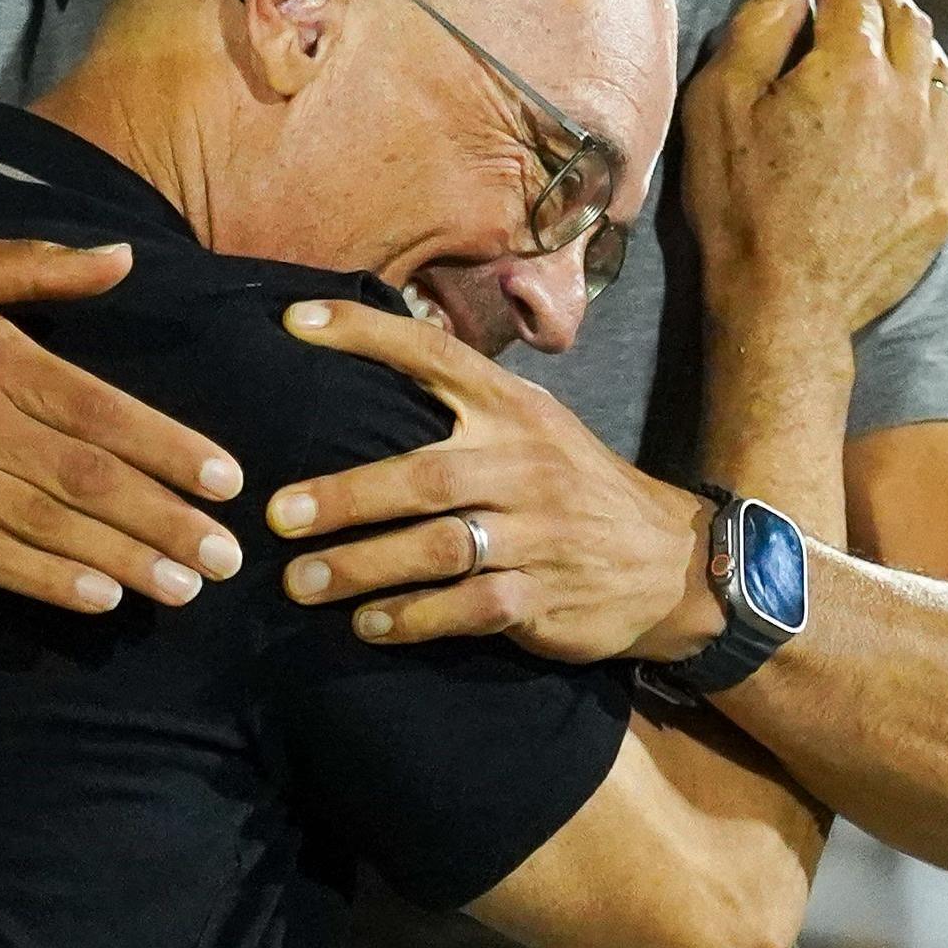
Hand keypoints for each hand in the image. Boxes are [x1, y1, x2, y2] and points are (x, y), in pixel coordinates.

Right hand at [0, 231, 246, 612]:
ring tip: (185, 587)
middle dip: (166, 521)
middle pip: (88, 478)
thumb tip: (123, 259)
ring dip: (124, 560)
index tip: (226, 481)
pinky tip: (99, 600)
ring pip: (48, 526)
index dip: (168, 448)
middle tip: (228, 556)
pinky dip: (47, 582)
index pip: (100, 407)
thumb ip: (39, 265)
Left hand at [266, 298, 723, 662]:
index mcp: (515, 409)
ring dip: (362, 568)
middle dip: (345, 497)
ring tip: (300, 582)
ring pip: (438, 549)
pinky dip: (412, 619)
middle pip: (423, 476)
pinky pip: (467, 610)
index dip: (365, 333)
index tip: (292, 323)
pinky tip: (367, 624)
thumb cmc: (574, 488)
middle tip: (277, 514)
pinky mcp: (543, 599)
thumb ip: (463, 403)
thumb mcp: (534, 425)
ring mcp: (537, 535)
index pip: (435, 353)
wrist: (669, 563)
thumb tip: (368, 369)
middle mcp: (524, 464)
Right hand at [679, 0, 947, 336]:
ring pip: (941, 73)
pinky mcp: (945, 195)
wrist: (787, 302)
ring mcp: (933, 149)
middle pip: (909, 24)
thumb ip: (758, 28)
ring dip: (920, 42)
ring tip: (904, 31)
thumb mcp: (721, 104)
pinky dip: (941, 100)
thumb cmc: (739, 203)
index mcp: (851, 67)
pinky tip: (927, 102)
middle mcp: (906, 98)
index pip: (851, 0)